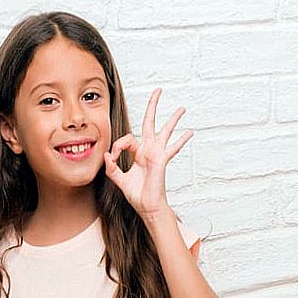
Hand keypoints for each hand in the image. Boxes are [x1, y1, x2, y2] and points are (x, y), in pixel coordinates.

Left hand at [103, 87, 193, 220]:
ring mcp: (157, 154)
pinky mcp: (161, 160)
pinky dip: (181, 140)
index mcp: (138, 153)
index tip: (113, 157)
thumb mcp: (119, 180)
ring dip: (173, 119)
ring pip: (165, 131)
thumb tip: (107, 156)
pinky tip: (190, 132)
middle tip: (158, 91)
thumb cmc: (137, 194)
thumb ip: (111, 168)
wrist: (147, 206)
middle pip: (150, 122)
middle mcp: (149, 150)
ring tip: (182, 108)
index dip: (117, 145)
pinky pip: (173, 148)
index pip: (127, 138)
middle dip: (153, 106)